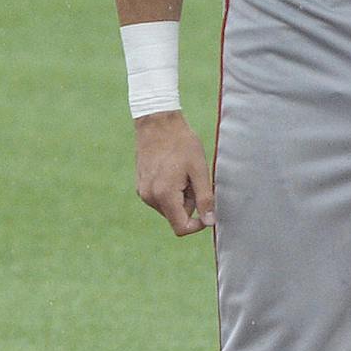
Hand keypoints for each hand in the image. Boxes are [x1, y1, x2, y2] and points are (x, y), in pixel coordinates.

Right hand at [133, 110, 214, 236]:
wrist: (157, 123)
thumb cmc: (181, 143)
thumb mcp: (199, 170)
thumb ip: (205, 199)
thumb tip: (209, 222)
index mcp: (164, 195)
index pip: (181, 228)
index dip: (197, 225)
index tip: (207, 209)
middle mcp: (150, 197)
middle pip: (176, 216)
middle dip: (189, 203)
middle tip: (193, 179)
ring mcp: (143, 192)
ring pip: (168, 207)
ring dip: (179, 196)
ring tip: (182, 173)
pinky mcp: (140, 186)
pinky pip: (159, 198)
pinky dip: (169, 191)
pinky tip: (172, 171)